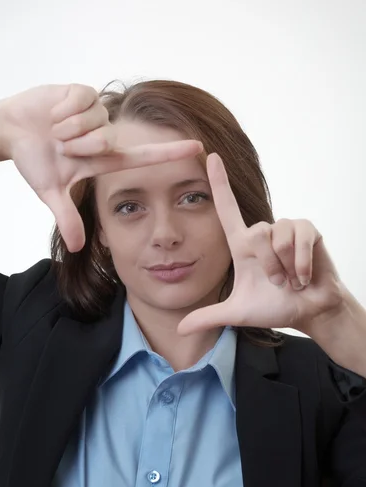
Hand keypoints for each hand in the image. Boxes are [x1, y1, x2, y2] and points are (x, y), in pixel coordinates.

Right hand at [5, 84, 202, 252]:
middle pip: (105, 140)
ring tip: (55, 129)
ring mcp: (96, 112)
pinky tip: (54, 112)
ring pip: (92, 121)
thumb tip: (77, 247)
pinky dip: (62, 109)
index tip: (199, 148)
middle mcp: (105, 134)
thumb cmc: (35, 159)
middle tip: (60, 146)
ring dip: (67, 128)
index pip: (143, 156)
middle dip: (77, 145)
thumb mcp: (50, 190)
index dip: (170, 153)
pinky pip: (81, 99)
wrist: (12, 129)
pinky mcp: (83, 91)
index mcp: (103, 158)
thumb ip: (67, 217)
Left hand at [178, 153, 343, 335]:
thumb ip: (209, 317)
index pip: (226, 208)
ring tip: (291, 279)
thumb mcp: (238, 312)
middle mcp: (262, 232)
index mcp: (242, 244)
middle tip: (277, 284)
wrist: (309, 312)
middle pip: (256, 234)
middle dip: (268, 267)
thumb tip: (178, 329)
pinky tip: (305, 276)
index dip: (219, 182)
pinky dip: (301, 263)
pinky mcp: (308, 230)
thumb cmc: (274, 307)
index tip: (210, 156)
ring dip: (285, 267)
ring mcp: (286, 228)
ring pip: (278, 237)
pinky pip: (300, 238)